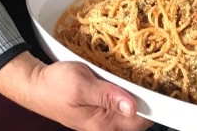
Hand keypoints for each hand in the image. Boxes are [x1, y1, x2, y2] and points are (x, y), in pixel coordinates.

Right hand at [0, 52, 150, 130]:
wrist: (35, 84)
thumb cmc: (55, 85)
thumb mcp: (81, 85)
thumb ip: (107, 96)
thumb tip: (132, 106)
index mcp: (103, 123)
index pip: (141, 121)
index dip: (154, 104)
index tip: (160, 84)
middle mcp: (106, 124)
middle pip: (138, 116)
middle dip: (147, 96)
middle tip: (153, 72)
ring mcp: (103, 117)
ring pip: (129, 107)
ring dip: (136, 91)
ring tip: (142, 71)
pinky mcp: (99, 107)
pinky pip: (119, 101)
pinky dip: (125, 89)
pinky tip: (125, 75)